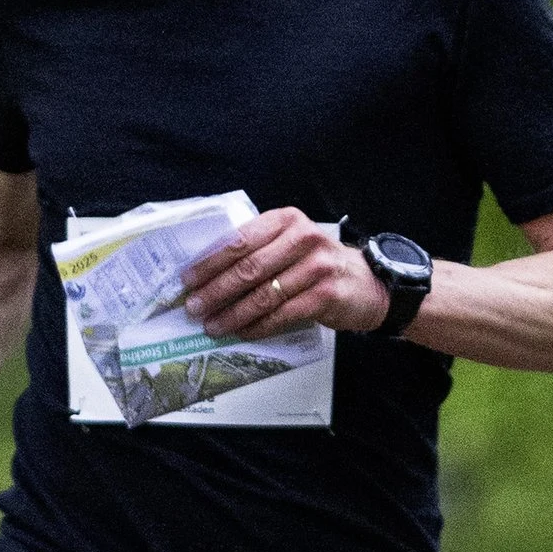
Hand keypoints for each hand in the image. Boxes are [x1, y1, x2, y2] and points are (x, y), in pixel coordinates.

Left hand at [178, 209, 389, 339]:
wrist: (365, 283)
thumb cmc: (315, 263)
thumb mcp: (288, 243)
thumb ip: (257, 249)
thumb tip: (207, 275)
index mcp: (285, 220)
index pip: (239, 240)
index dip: (210, 262)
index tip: (188, 279)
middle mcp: (302, 238)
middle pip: (249, 268)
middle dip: (216, 290)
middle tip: (194, 307)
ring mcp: (317, 266)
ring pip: (264, 294)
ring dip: (233, 313)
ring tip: (212, 325)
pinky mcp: (326, 294)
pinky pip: (283, 314)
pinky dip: (258, 325)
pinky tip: (242, 332)